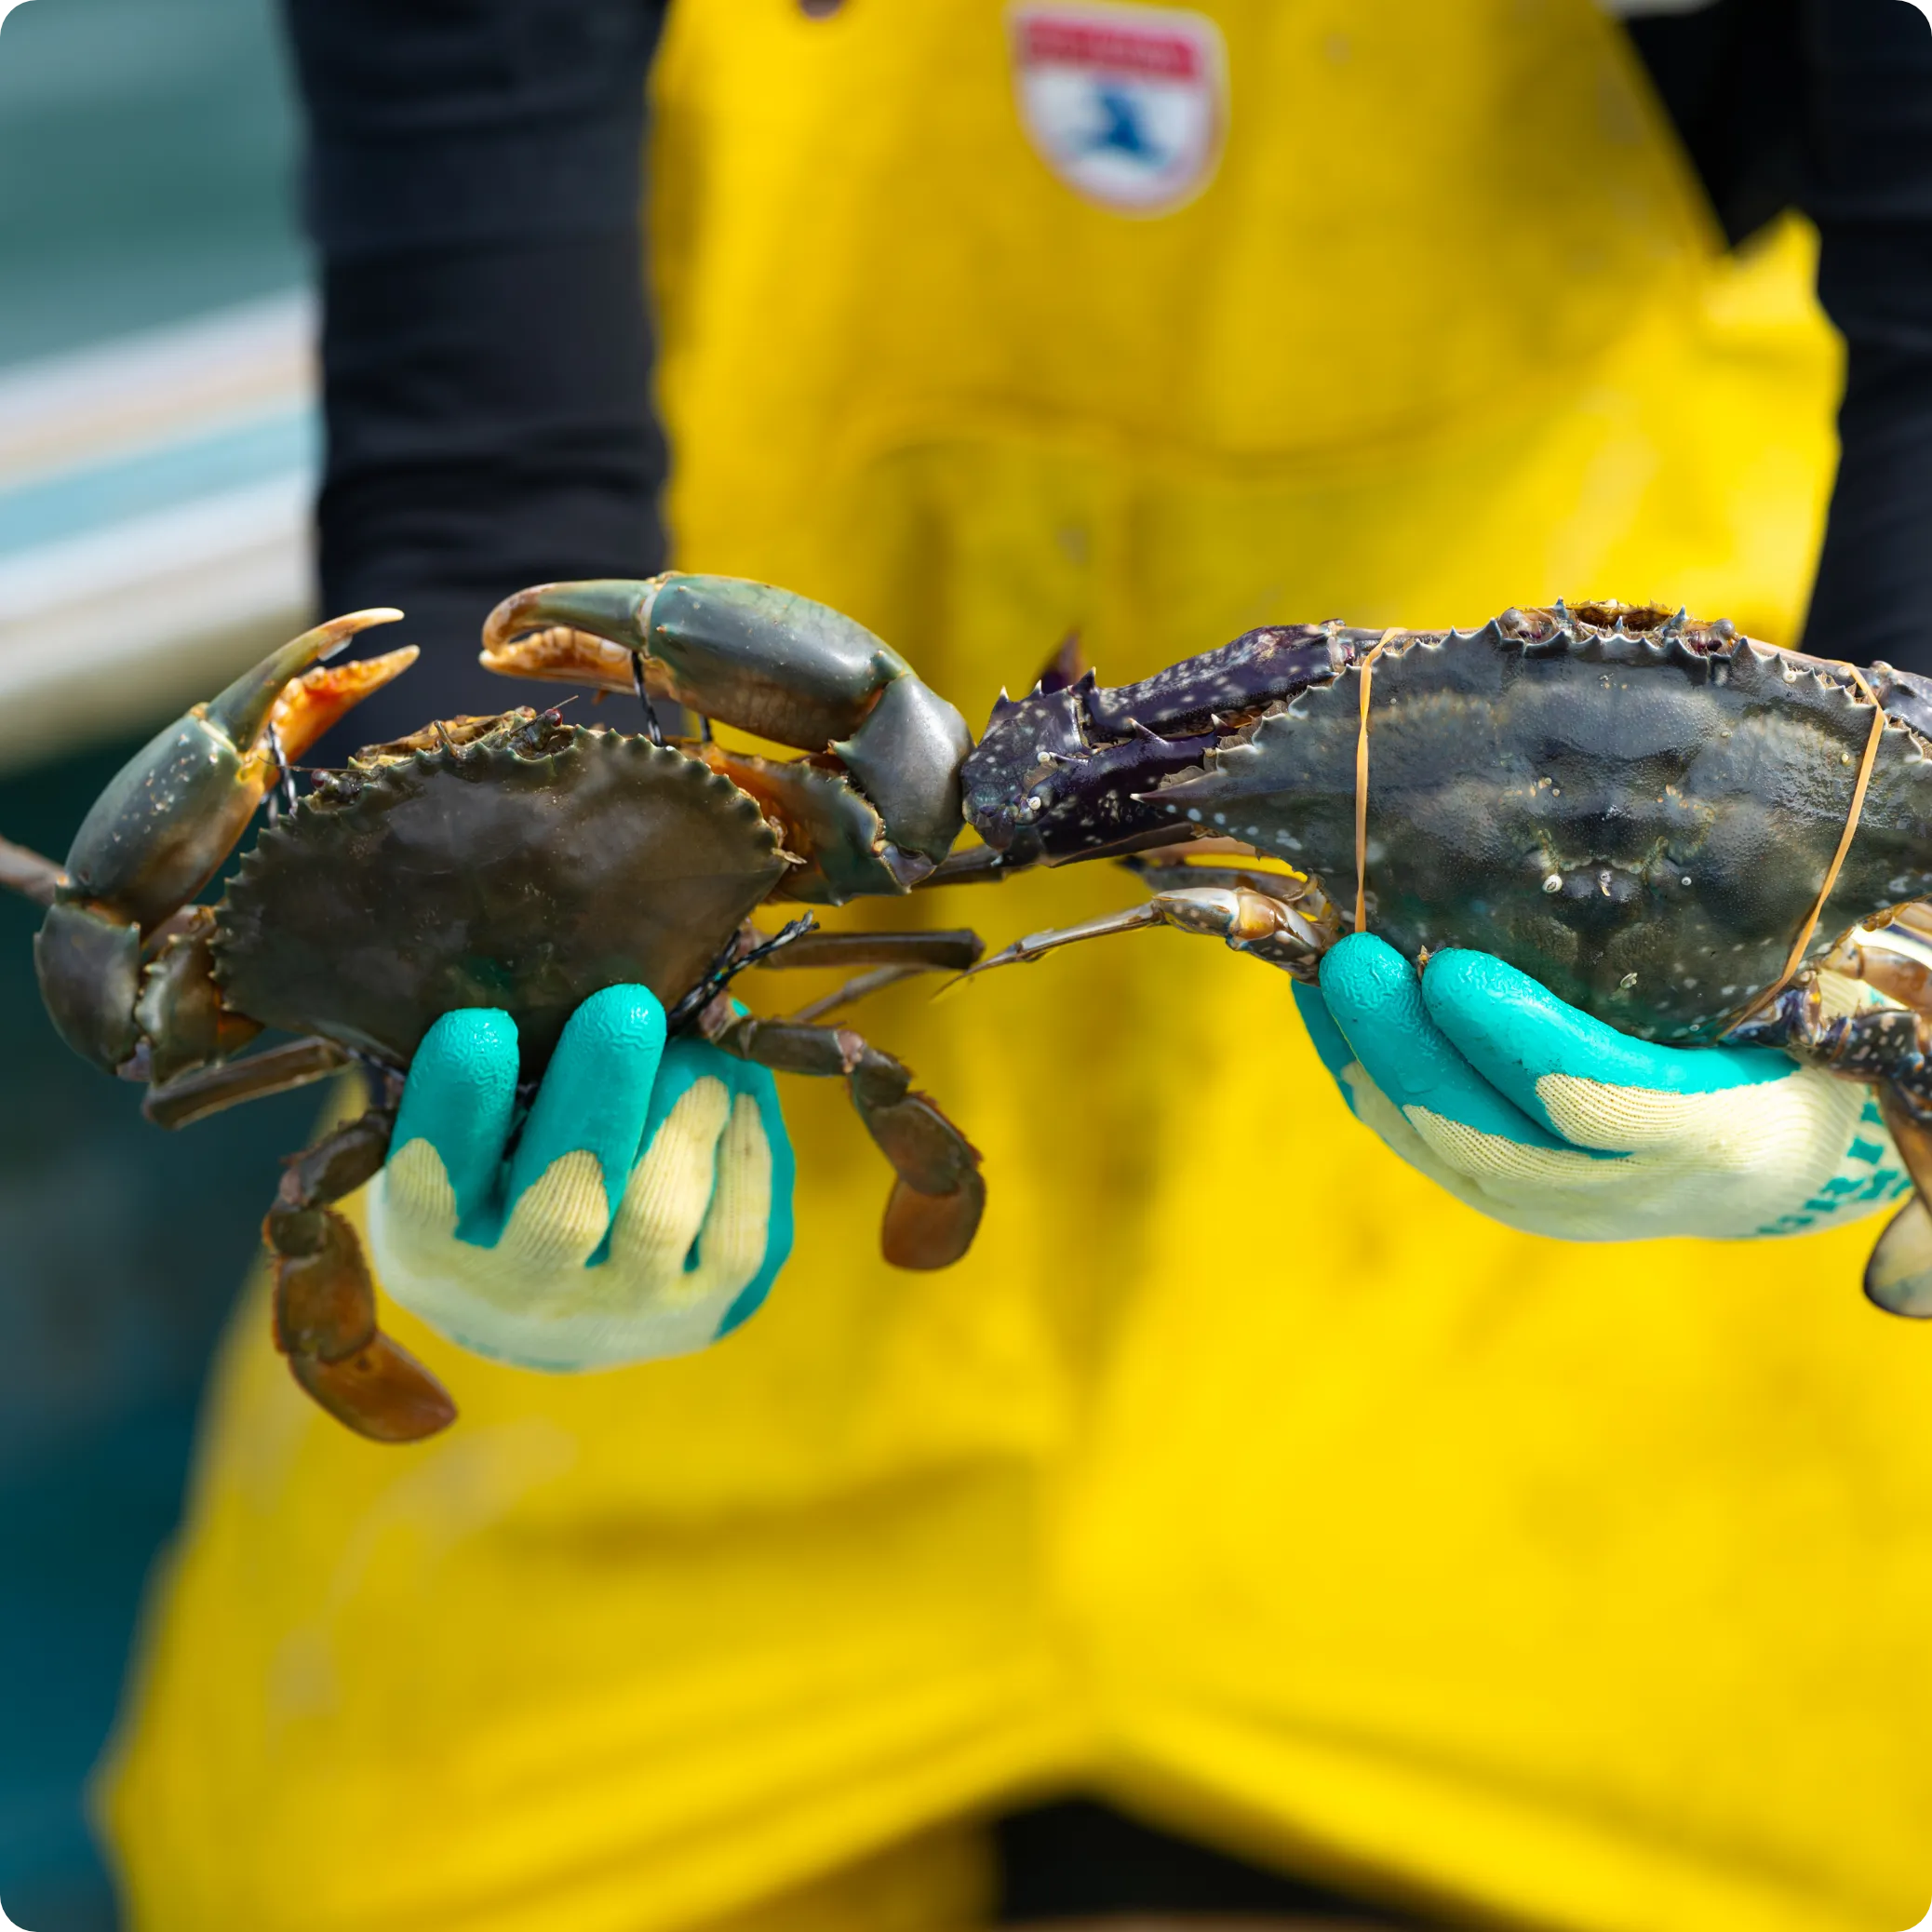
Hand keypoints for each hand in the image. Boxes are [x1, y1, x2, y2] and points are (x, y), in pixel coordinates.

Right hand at [367, 986, 792, 1369]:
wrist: (553, 1308)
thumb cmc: (496, 1180)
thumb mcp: (461, 1135)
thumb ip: (487, 1073)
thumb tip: (569, 960)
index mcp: (436, 1245)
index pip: (435, 1183)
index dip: (457, 1110)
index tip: (476, 1026)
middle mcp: (526, 1291)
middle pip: (564, 1208)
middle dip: (597, 1103)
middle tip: (626, 1009)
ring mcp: (624, 1308)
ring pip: (660, 1216)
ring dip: (682, 1114)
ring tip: (693, 1041)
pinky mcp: (710, 1306)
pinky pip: (739, 1227)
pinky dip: (742, 1139)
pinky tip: (732, 1075)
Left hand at [1294, 934, 1910, 1241]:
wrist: (1770, 1144)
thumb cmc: (1786, 1034)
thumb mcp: (1795, 996)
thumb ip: (1723, 947)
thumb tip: (1629, 816)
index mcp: (1730, 1138)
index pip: (1608, 1107)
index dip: (1523, 1046)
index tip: (1453, 974)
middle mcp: (1628, 1191)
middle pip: (1490, 1136)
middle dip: (1408, 1045)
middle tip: (1352, 957)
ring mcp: (1550, 1201)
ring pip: (1432, 1140)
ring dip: (1365, 1049)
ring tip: (1319, 960)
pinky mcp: (1491, 1188)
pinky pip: (1407, 1132)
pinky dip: (1354, 1061)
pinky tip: (1315, 991)